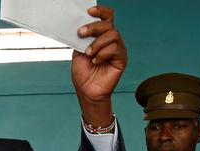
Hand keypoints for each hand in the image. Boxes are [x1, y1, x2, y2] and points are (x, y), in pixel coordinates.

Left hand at [72, 5, 127, 123]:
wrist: (86, 91)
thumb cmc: (83, 73)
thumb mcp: (78, 51)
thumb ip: (82, 39)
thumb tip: (81, 26)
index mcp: (101, 36)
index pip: (106, 17)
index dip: (100, 11)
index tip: (89, 11)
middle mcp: (112, 41)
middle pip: (108, 24)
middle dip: (93, 27)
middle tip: (81, 33)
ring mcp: (118, 49)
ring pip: (113, 35)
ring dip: (97, 43)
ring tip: (89, 53)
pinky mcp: (121, 59)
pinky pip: (115, 49)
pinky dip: (103, 53)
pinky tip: (95, 60)